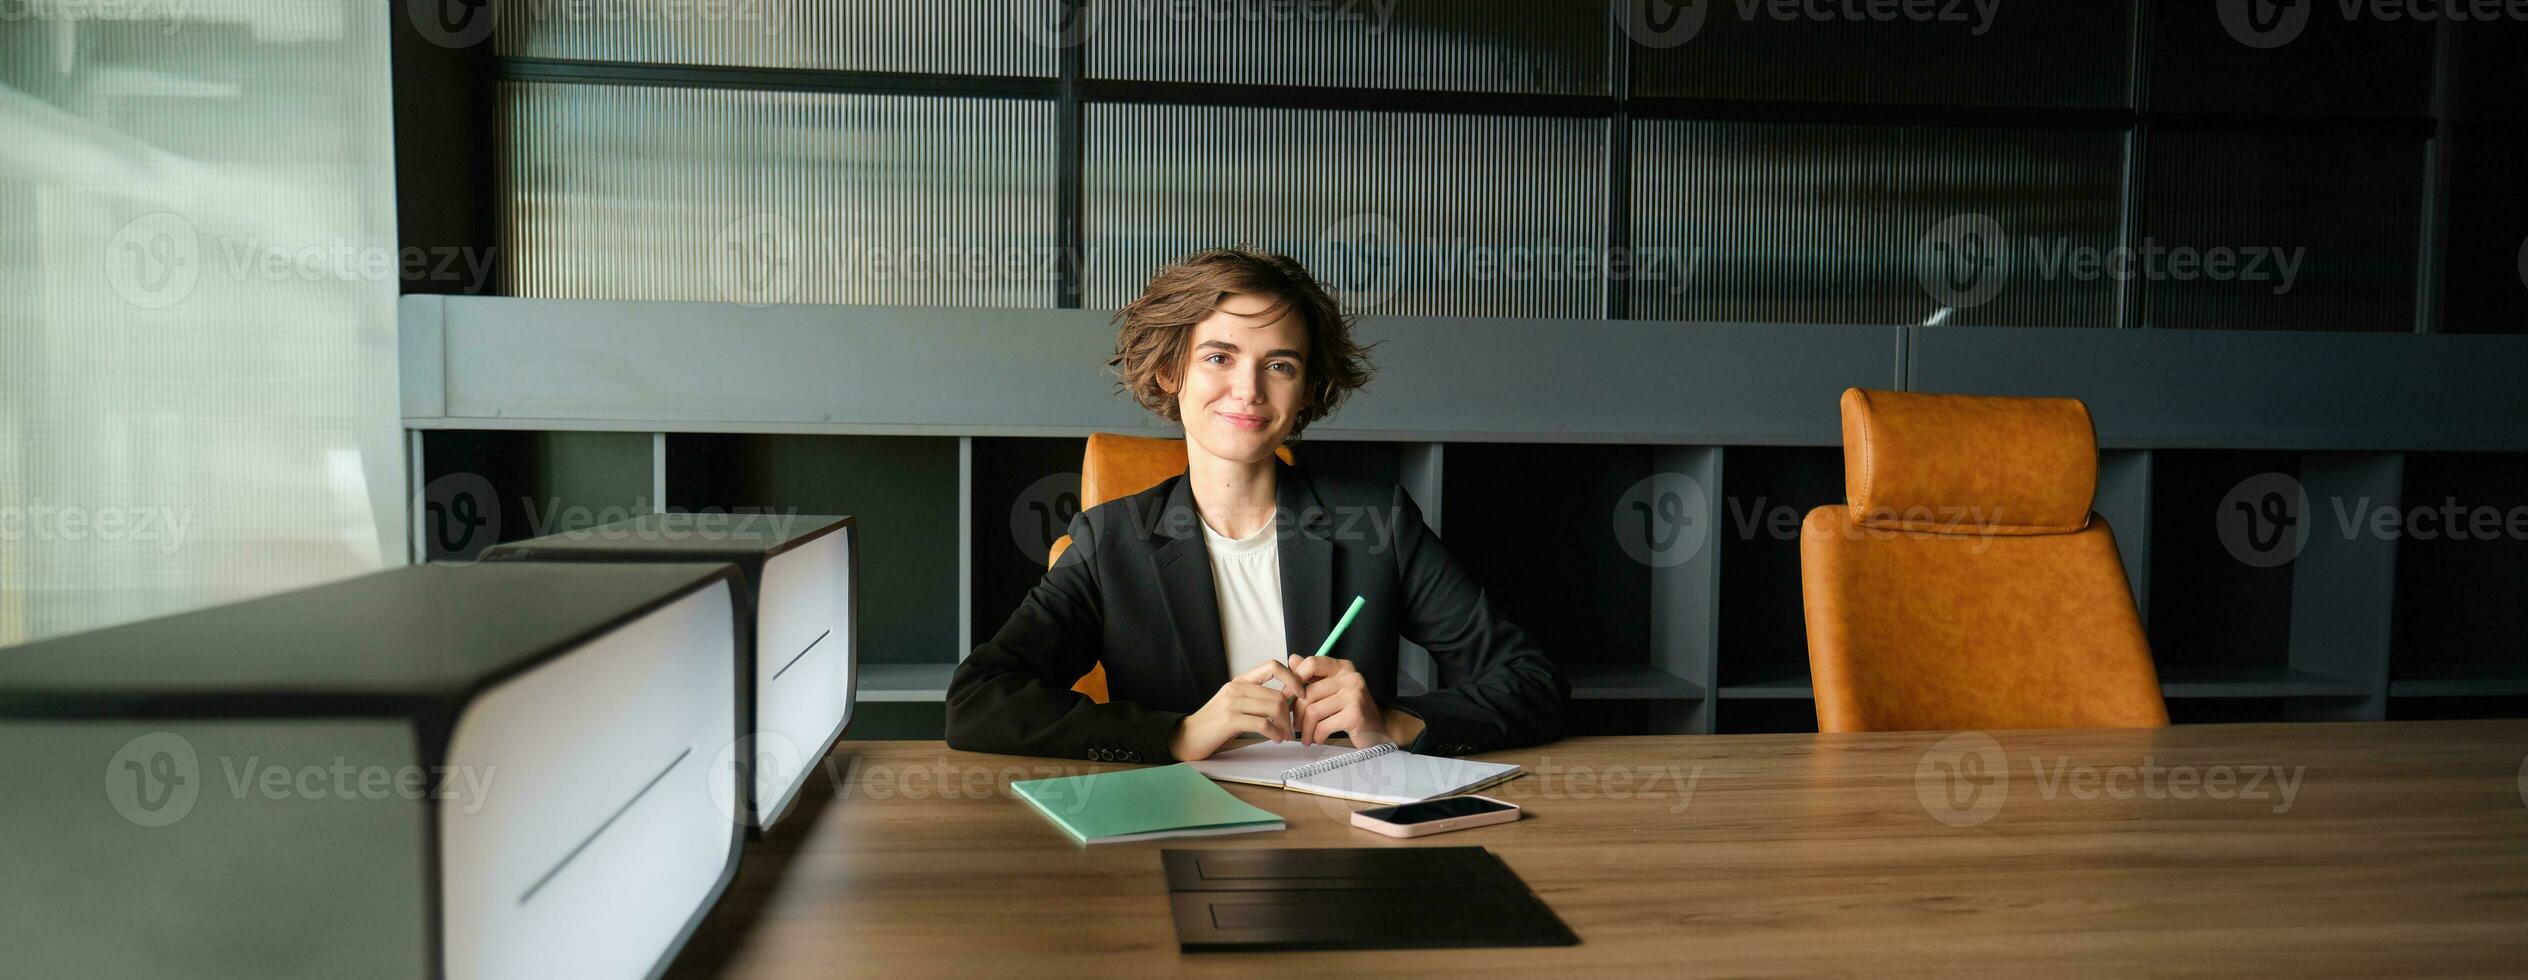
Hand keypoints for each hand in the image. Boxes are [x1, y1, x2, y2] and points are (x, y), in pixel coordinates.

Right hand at [1169, 659, 1306, 761]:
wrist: (1187, 737)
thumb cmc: (1215, 724)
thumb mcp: (1236, 704)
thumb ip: (1257, 697)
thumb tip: (1287, 698)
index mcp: (1240, 680)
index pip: (1273, 666)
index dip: (1292, 677)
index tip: (1302, 693)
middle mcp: (1236, 687)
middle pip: (1278, 694)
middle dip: (1290, 714)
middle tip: (1291, 728)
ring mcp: (1233, 702)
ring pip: (1274, 707)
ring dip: (1284, 725)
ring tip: (1283, 736)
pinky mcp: (1230, 720)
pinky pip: (1263, 723)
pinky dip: (1275, 733)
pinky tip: (1275, 739)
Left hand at [1290, 655, 1383, 746]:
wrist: (1378, 729)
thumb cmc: (1351, 710)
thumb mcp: (1333, 689)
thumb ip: (1313, 676)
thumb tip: (1292, 659)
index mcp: (1342, 667)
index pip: (1311, 663)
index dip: (1294, 681)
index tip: (1287, 698)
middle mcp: (1350, 677)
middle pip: (1308, 692)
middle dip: (1297, 713)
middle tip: (1296, 726)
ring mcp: (1354, 695)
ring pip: (1313, 711)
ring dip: (1305, 729)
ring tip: (1306, 736)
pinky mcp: (1355, 715)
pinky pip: (1323, 726)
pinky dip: (1316, 736)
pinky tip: (1318, 739)